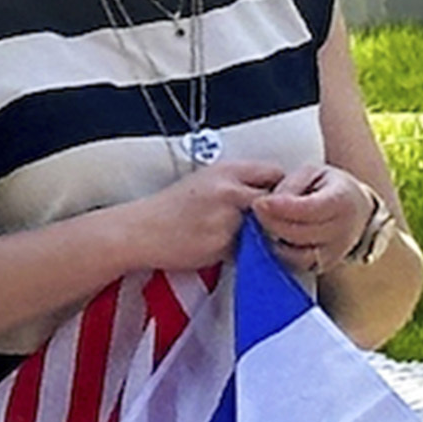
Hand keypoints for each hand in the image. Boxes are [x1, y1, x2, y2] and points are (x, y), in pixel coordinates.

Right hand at [105, 165, 263, 276]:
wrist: (142, 230)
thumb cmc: (171, 208)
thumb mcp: (206, 181)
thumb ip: (238, 184)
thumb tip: (270, 193)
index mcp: (227, 170)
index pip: (275, 173)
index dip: (280, 188)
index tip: (276, 198)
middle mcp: (230, 191)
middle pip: (277, 201)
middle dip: (275, 213)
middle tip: (267, 222)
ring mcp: (228, 218)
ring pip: (266, 228)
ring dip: (261, 234)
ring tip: (242, 236)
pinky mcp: (223, 244)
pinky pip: (248, 249)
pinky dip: (244, 251)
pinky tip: (225, 248)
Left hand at [241, 163, 405, 285]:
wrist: (355, 209)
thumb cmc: (329, 187)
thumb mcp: (311, 173)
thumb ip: (290, 186)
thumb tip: (268, 203)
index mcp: (342, 200)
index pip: (310, 208)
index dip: (282, 208)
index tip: (259, 203)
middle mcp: (342, 229)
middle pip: (300, 233)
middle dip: (272, 223)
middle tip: (255, 211)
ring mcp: (335, 251)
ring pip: (297, 254)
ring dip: (275, 241)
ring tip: (264, 225)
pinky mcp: (325, 265)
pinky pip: (298, 265)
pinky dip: (282, 254)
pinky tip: (273, 239)